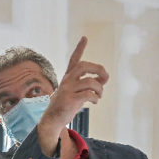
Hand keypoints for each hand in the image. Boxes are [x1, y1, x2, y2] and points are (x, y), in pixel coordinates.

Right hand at [37, 36, 108, 154]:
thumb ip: (88, 85)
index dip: (80, 48)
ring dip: (100, 88)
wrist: (52, 120)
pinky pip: (89, 94)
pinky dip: (96, 97)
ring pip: (90, 82)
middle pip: (84, 66)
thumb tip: (103, 80)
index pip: (74, 60)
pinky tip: (95, 101)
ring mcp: (67, 90)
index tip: (85, 37)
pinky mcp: (70, 100)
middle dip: (98, 69)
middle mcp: (66, 81)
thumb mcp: (76, 92)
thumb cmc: (66, 105)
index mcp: (68, 77)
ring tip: (100, 95)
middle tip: (105, 77)